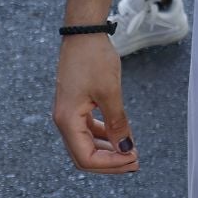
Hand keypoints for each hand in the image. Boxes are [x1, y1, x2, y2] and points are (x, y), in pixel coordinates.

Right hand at [53, 33, 137, 173]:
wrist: (84, 32)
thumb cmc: (93, 58)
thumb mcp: (110, 93)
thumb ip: (117, 124)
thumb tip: (125, 149)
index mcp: (67, 120)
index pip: (85, 158)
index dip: (110, 164)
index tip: (132, 159)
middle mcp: (63, 120)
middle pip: (84, 156)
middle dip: (110, 162)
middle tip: (134, 162)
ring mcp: (68, 113)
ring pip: (86, 144)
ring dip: (108, 151)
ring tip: (130, 151)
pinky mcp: (75, 105)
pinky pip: (87, 130)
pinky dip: (103, 136)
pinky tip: (120, 135)